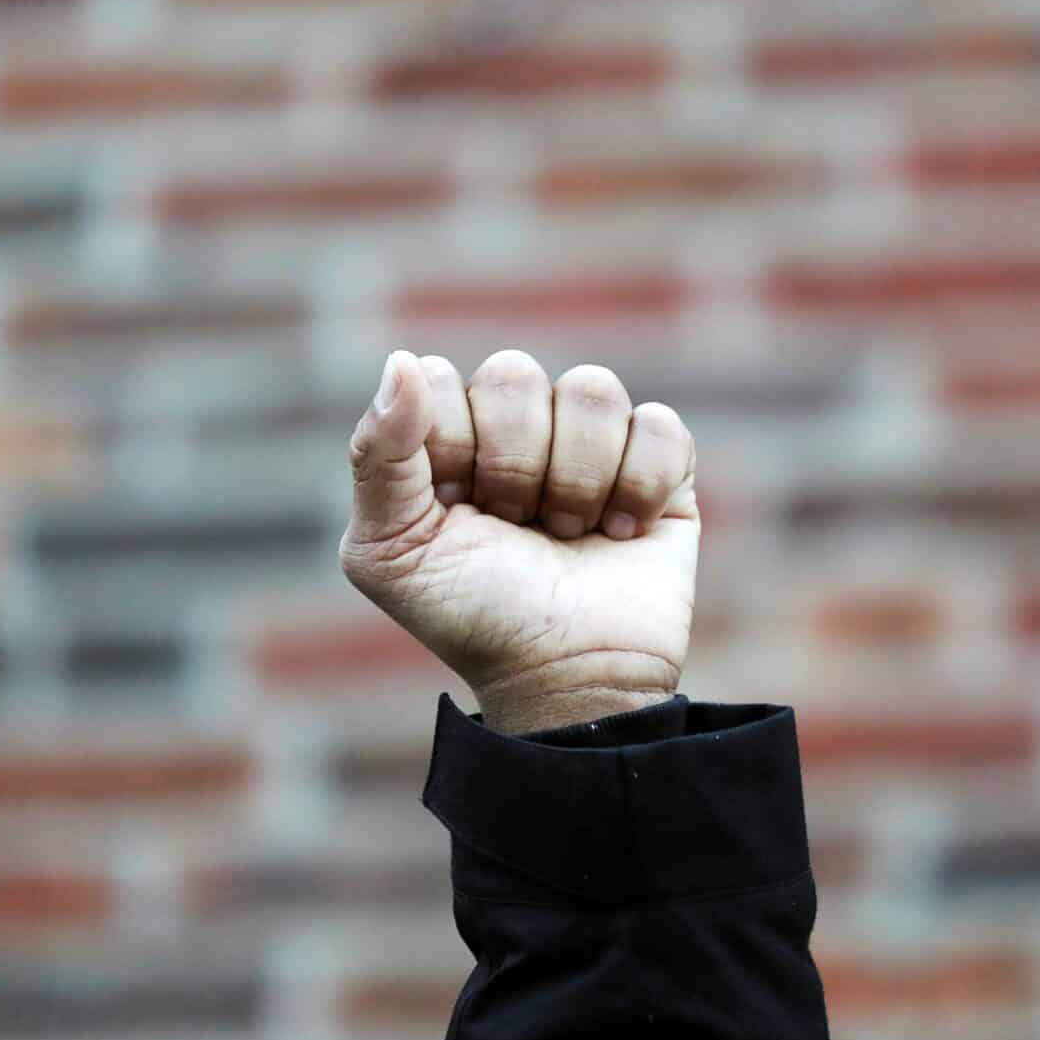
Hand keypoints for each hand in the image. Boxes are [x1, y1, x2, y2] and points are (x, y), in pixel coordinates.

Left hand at [340, 350, 698, 734]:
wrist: (564, 679)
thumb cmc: (471, 617)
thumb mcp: (391, 550)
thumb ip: (378, 454)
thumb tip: (403, 360)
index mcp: (447, 437)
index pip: (440, 379)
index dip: (449, 446)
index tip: (456, 511)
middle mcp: (519, 428)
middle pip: (514, 374)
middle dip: (512, 466)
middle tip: (514, 526)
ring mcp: (591, 442)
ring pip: (591, 389)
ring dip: (577, 479)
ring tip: (569, 534)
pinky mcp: (660, 465)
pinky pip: (657, 424)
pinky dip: (638, 486)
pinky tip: (621, 533)